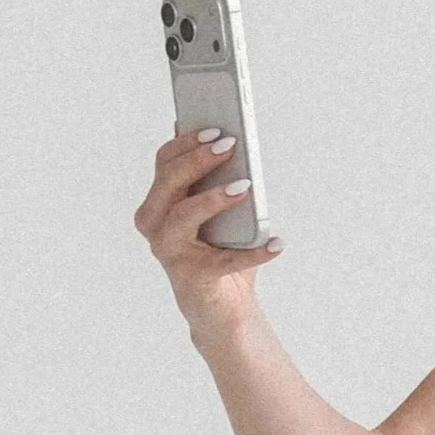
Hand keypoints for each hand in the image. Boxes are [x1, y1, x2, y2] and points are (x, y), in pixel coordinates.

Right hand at [134, 127, 282, 329]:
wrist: (222, 307)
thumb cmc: (220, 250)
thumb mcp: (218, 209)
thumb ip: (215, 178)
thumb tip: (226, 138)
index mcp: (160, 202)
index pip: (165, 163)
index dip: (187, 143)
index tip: (215, 127)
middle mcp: (156, 225)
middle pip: (169, 183)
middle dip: (198, 160)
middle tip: (230, 145)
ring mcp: (170, 252)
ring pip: (182, 216)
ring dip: (212, 199)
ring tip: (245, 187)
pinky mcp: (192, 278)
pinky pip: (223, 261)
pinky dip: (254, 252)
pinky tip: (277, 243)